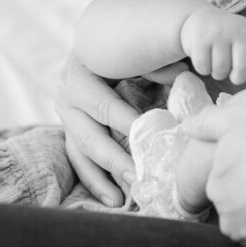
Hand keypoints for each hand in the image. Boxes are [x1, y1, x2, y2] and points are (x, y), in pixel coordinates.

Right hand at [55, 51, 175, 206]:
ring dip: (102, 179)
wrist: (99, 46)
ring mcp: (67, 120)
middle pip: (90, 136)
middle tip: (139, 176)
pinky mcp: (73, 135)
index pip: (103, 105)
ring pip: (82, 154)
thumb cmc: (122, 49)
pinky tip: (114, 199)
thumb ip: (153, 63)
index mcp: (78, 76)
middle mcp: (66, 99)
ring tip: (121, 200)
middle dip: (115, 159)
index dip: (125, 123)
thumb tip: (179, 75)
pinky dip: (97, 182)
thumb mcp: (134, 50)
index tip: (148, 140)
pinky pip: (81, 162)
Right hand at [181, 10, 245, 85]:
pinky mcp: (200, 39)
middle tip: (231, 73)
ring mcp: (218, 34)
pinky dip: (203, 69)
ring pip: (221, 70)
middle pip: (242, 66)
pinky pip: (204, 67)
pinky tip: (204, 58)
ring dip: (217, 73)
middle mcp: (237, 31)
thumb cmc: (227, 36)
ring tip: (216, 62)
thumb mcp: (244, 42)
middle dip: (237, 77)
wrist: (200, 17)